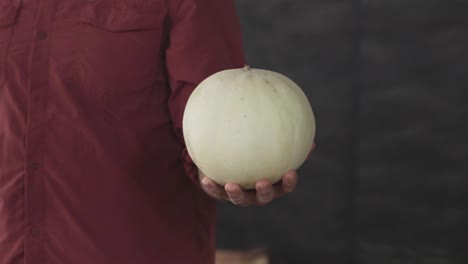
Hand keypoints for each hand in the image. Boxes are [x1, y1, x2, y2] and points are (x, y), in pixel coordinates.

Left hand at [199, 143, 315, 205]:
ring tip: (231, 185)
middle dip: (264, 192)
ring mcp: (238, 194)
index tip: (291, 173)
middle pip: (263, 197)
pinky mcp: (219, 192)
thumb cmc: (253, 148)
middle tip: (262, 182)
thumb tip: (304, 132)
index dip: (288, 183)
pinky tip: (205, 180)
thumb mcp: (266, 143)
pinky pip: (215, 191)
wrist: (225, 157)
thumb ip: (284, 139)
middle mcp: (256, 192)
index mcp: (272, 182)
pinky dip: (211, 187)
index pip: (284, 186)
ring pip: (239, 199)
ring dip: (236, 194)